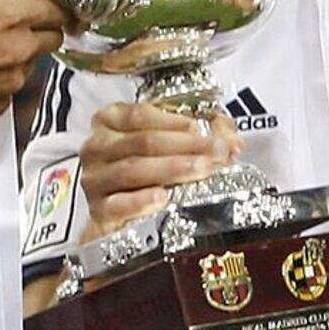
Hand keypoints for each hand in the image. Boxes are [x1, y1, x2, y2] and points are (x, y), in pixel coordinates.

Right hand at [0, 0, 72, 121]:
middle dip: (36, 26)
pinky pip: (10, 87)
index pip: (57, 8)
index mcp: (10, 16)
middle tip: (4, 21)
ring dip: (17, 52)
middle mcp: (18, 51)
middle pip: (52, 36)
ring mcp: (9, 82)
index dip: (46, 1)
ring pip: (31, 63)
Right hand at [78, 103, 241, 237]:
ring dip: (171, 169)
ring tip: (201, 169)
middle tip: (216, 151)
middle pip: (142, 142)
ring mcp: (94, 180)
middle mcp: (96, 147)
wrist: (118, 214)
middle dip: (184, 146)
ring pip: (132, 170)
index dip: (174, 121)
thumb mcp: (170, 142)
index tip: (204, 128)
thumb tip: (234, 142)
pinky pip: (118, 205)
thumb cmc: (147, 168)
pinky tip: (163, 197)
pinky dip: (140, 201)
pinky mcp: (98, 212)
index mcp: (109, 121)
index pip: (140, 115)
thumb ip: (203, 134)